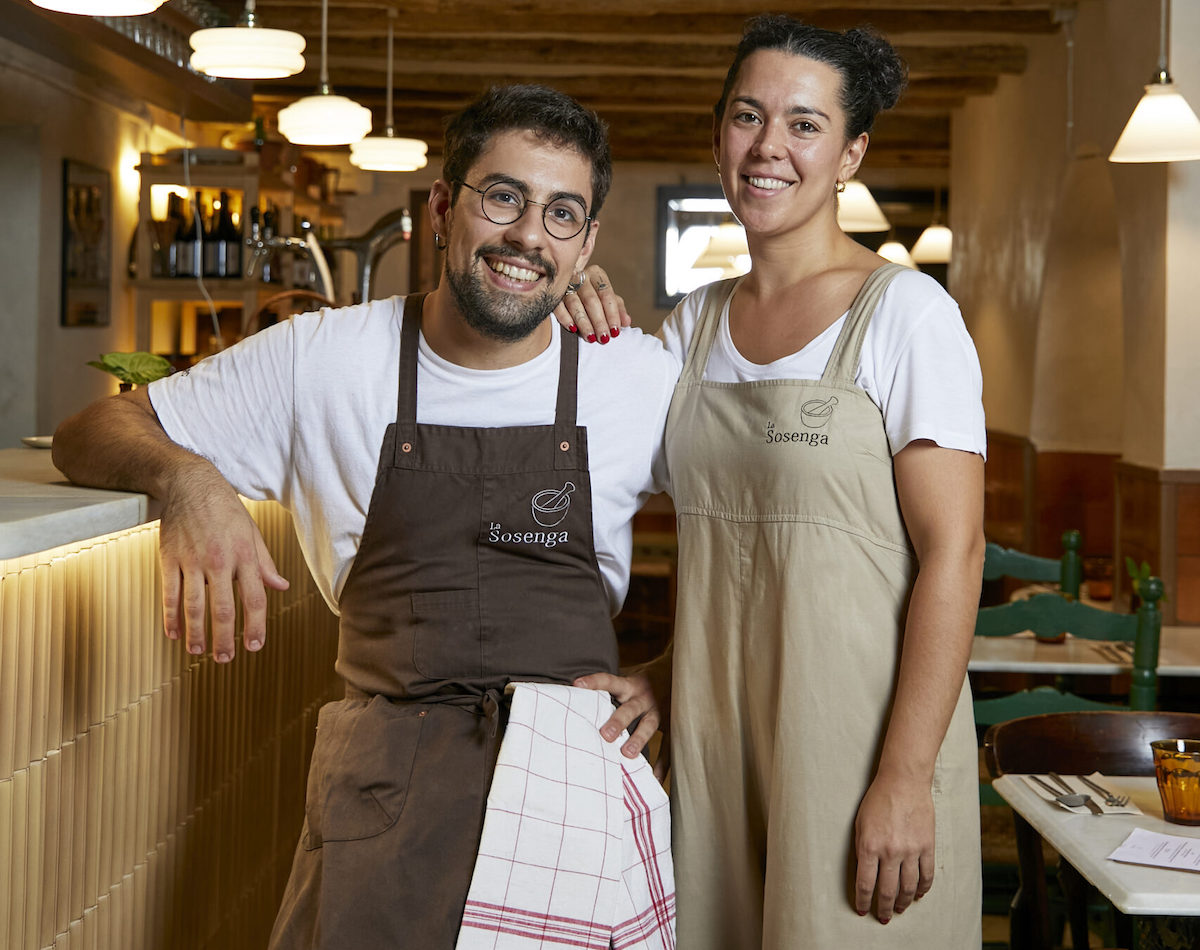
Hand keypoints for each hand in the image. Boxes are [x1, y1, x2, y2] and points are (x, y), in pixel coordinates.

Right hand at [159, 467, 288, 662]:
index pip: (254, 599)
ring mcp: (192, 561)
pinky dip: (171, 616)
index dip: (255, 625)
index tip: (254, 646)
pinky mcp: (169, 558)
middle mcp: (219, 561)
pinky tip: (174, 633)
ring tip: (198, 652)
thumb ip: (265, 563)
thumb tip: (281, 586)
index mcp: (244, 556)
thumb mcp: (252, 533)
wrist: (191, 483)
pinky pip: (170, 593)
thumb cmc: (226, 508)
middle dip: (224, 639)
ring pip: (194, 606)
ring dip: (196, 633)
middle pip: (222, 609)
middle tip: (225, 659)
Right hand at [552, 265, 630, 343]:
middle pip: (591, 300)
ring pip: (575, 304)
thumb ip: (618, 309)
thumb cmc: (592, 296)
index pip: (606, 294)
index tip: (615, 331)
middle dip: (599, 321)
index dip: (612, 314)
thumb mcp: (607, 300)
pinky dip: (565, 318)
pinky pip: (558, 306)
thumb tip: (627, 322)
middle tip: (604, 338)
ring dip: (584, 323)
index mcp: (597, 274)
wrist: (568, 288)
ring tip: (591, 338)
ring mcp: (565, 283)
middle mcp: (580, 276)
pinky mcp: (552, 293)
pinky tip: (572, 329)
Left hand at [574, 659, 669, 778]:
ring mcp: (659, 711)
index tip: (577, 685)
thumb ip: (607, 692)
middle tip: (605, 734)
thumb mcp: (627, 681)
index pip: (609, 680)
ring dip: (639, 739)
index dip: (594, 682)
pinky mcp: (672, 724)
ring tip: (628, 754)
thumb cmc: (640, 685)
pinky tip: (654, 777)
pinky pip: (668, 745)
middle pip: (630, 708)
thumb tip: (572, 699)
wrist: (677, 674)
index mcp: (630, 684)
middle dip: (618, 721)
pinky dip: (662, 763)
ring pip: (649, 724)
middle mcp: (644, 696)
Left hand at [853, 773, 935, 922]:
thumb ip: (862, 849)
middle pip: (887, 891)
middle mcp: (890, 851)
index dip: (863, 901)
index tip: (863, 911)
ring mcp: (910, 850)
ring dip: (902, 902)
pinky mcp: (927, 846)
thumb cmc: (878, 800)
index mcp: (869, 846)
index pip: (865, 884)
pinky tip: (918, 894)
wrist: (903, 782)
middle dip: (883, 908)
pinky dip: (922, 888)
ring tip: (899, 909)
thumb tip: (865, 874)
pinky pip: (926, 875)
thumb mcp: (860, 823)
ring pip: (907, 887)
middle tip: (883, 917)